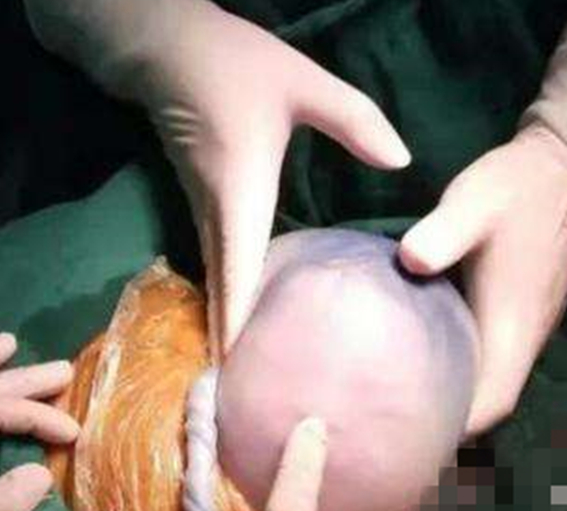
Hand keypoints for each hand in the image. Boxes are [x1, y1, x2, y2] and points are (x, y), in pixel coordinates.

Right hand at [130, 1, 410, 358]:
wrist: (163, 48)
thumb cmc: (232, 65)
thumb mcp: (302, 83)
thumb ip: (354, 121)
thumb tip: (403, 162)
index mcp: (240, 198)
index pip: (238, 280)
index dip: (240, 335)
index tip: (245, 386)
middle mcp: (217, 220)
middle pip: (223, 301)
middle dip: (236, 355)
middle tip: (254, 406)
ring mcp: (206, 219)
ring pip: (219, 291)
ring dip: (232, 335)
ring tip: (256, 382)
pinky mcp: (207, 212)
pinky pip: (221, 271)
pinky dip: (234, 306)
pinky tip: (258, 327)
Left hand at [400, 125, 566, 436]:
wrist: (565, 164)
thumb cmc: (517, 188)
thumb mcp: (473, 203)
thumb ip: (441, 233)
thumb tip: (408, 261)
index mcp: (514, 326)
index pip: (493, 401)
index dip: (460, 429)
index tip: (416, 440)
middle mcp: (525, 337)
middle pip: (491, 404)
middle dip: (451, 426)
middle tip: (397, 432)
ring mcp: (526, 327)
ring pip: (492, 383)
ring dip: (457, 401)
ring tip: (405, 408)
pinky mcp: (520, 313)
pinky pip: (492, 361)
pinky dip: (464, 375)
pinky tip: (427, 366)